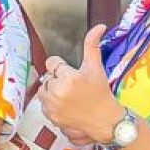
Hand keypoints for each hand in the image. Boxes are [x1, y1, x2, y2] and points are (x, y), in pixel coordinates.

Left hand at [40, 29, 123, 146]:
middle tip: (74, 88)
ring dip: (53, 92)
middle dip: (58, 80)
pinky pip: (43, 104)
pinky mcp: (50, 116)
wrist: (105, 122)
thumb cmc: (102, 94)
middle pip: (48, 77)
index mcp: (68, 77)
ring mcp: (53, 105)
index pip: (52, 62)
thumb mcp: (96, 68)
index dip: (62, 67)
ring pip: (43, 90)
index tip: (72, 75)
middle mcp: (58, 92)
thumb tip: (99, 27)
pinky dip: (52, 105)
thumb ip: (92, 45)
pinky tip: (66, 106)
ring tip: (69, 97)